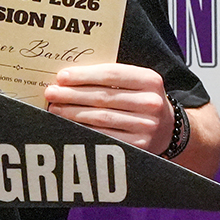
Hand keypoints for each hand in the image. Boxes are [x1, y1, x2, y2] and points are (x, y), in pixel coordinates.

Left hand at [46, 63, 169, 152]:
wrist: (168, 127)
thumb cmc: (142, 99)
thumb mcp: (136, 82)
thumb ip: (109, 77)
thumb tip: (69, 78)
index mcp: (150, 80)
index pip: (111, 74)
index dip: (84, 75)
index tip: (61, 77)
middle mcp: (151, 102)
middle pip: (103, 97)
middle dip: (72, 95)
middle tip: (51, 93)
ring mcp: (146, 125)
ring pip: (101, 118)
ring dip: (73, 113)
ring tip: (55, 108)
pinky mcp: (139, 145)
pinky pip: (104, 136)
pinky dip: (83, 129)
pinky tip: (70, 124)